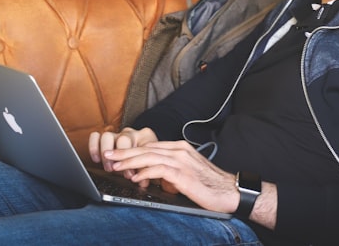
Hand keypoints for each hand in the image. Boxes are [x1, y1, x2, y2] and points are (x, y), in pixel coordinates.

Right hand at [88, 127, 158, 172]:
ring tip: (108, 168)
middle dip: (119, 158)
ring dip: (105, 154)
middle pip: (122, 139)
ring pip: (107, 136)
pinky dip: (93, 147)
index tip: (130, 175)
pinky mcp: (105, 137)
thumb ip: (146, 171)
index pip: (137, 145)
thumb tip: (142, 182)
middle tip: (118, 171)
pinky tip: (96, 159)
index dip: (132, 163)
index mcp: (144, 136)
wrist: (147, 151)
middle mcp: (130, 133)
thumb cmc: (148, 159)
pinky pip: (95, 136)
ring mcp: (117, 133)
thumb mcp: (150, 164)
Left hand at [102, 139, 238, 213]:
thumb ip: (170, 172)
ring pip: (149, 157)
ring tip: (115, 166)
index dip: (132, 150)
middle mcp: (179, 150)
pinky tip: (136, 178)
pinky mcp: (182, 173)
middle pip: (146, 149)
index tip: (117, 154)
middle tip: (108, 156)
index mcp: (180, 148)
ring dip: (130, 162)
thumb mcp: (187, 173)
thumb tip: (153, 178)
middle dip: (124, 152)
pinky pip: (158, 170)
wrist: (230, 191)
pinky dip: (144, 173)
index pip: (151, 147)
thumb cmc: (210, 184)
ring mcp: (181, 161)